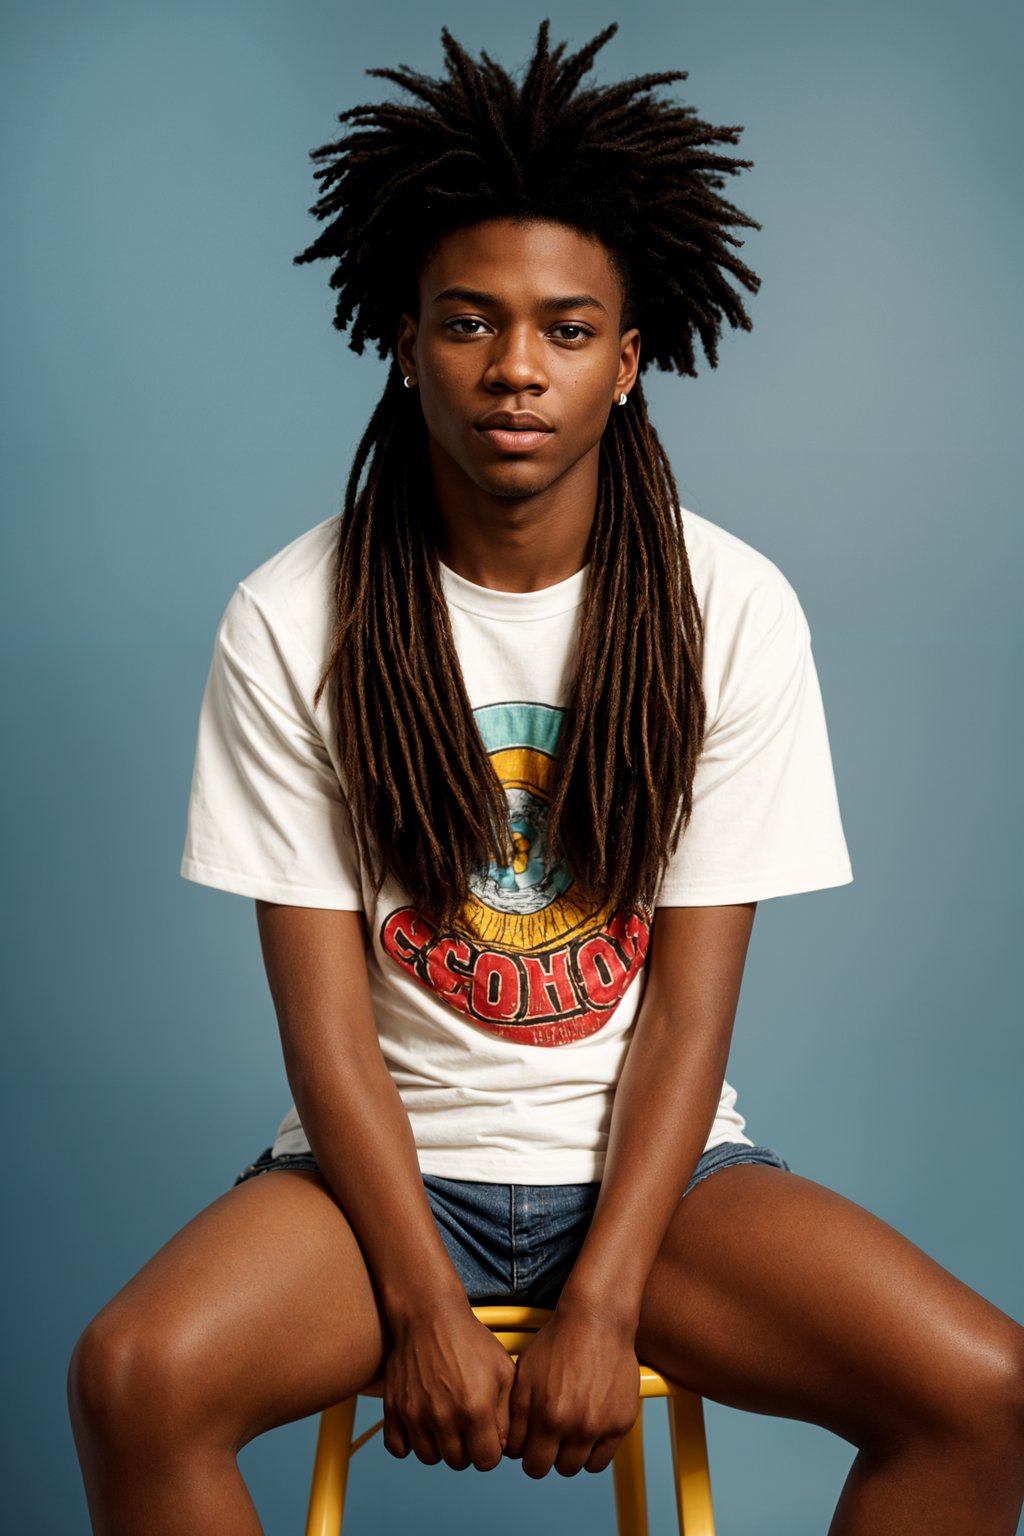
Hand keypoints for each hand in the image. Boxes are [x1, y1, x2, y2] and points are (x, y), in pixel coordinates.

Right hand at [383, 1302, 515, 1471]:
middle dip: (466, 1449)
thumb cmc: (470, 1340)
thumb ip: (506, 1413)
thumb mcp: (503, 1370)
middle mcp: (445, 1417)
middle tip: (465, 1428)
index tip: (486, 1437)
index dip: (490, 1452)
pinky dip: (407, 1444)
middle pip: (457, 1462)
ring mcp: (416, 1414)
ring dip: (438, 1447)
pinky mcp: (394, 1408)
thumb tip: (501, 1446)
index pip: (486, 1461)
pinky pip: (397, 1447)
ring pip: (429, 1457)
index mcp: (476, 1410)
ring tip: (444, 1424)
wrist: (431, 1315)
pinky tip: (420, 1426)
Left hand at [504, 1307, 639, 1477]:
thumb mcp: (525, 1376)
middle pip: (549, 1468)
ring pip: (574, 1468)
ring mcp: (597, 1426)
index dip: (526, 1452)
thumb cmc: (558, 1344)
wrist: (597, 1322)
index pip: (528, 1462)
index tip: (531, 1441)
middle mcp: (570, 1424)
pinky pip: (600, 1462)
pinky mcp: (620, 1424)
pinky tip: (586, 1433)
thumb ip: (516, 1416)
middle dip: (544, 1457)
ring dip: (568, 1455)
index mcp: (544, 1415)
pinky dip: (591, 1454)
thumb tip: (513, 1449)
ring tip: (568, 1432)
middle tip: (549, 1439)